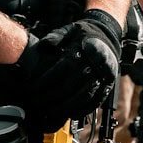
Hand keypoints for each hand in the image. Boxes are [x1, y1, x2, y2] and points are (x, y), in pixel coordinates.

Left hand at [16, 9, 121, 130]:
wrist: (109, 35)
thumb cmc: (84, 34)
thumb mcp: (70, 29)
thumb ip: (56, 36)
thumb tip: (44, 45)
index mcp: (85, 48)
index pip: (63, 68)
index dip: (46, 80)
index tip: (33, 88)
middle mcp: (97, 63)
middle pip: (71, 85)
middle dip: (51, 97)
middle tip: (37, 102)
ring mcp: (105, 75)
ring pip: (83, 96)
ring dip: (65, 108)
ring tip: (50, 113)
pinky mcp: (109, 84)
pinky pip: (96, 101)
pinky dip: (83, 110)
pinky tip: (70, 114)